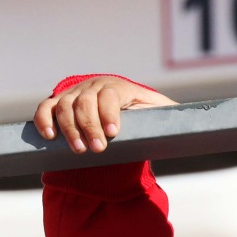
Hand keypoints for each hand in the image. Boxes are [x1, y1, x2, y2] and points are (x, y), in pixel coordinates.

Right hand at [34, 75, 176, 153]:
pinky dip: (44, 120)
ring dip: (69, 128)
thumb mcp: (159, 111)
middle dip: (90, 127)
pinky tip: (50, 136)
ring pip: (65, 106)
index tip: (113, 133)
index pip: (110, 94)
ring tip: (79, 150)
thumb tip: (192, 120)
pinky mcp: (59, 103)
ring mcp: (74, 94)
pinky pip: (46, 107)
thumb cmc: (142, 113)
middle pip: (85, 102)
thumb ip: (170, 114)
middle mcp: (93, 86)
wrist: (119, 107)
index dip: (109, 113)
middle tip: (97, 149)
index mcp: (118, 86)